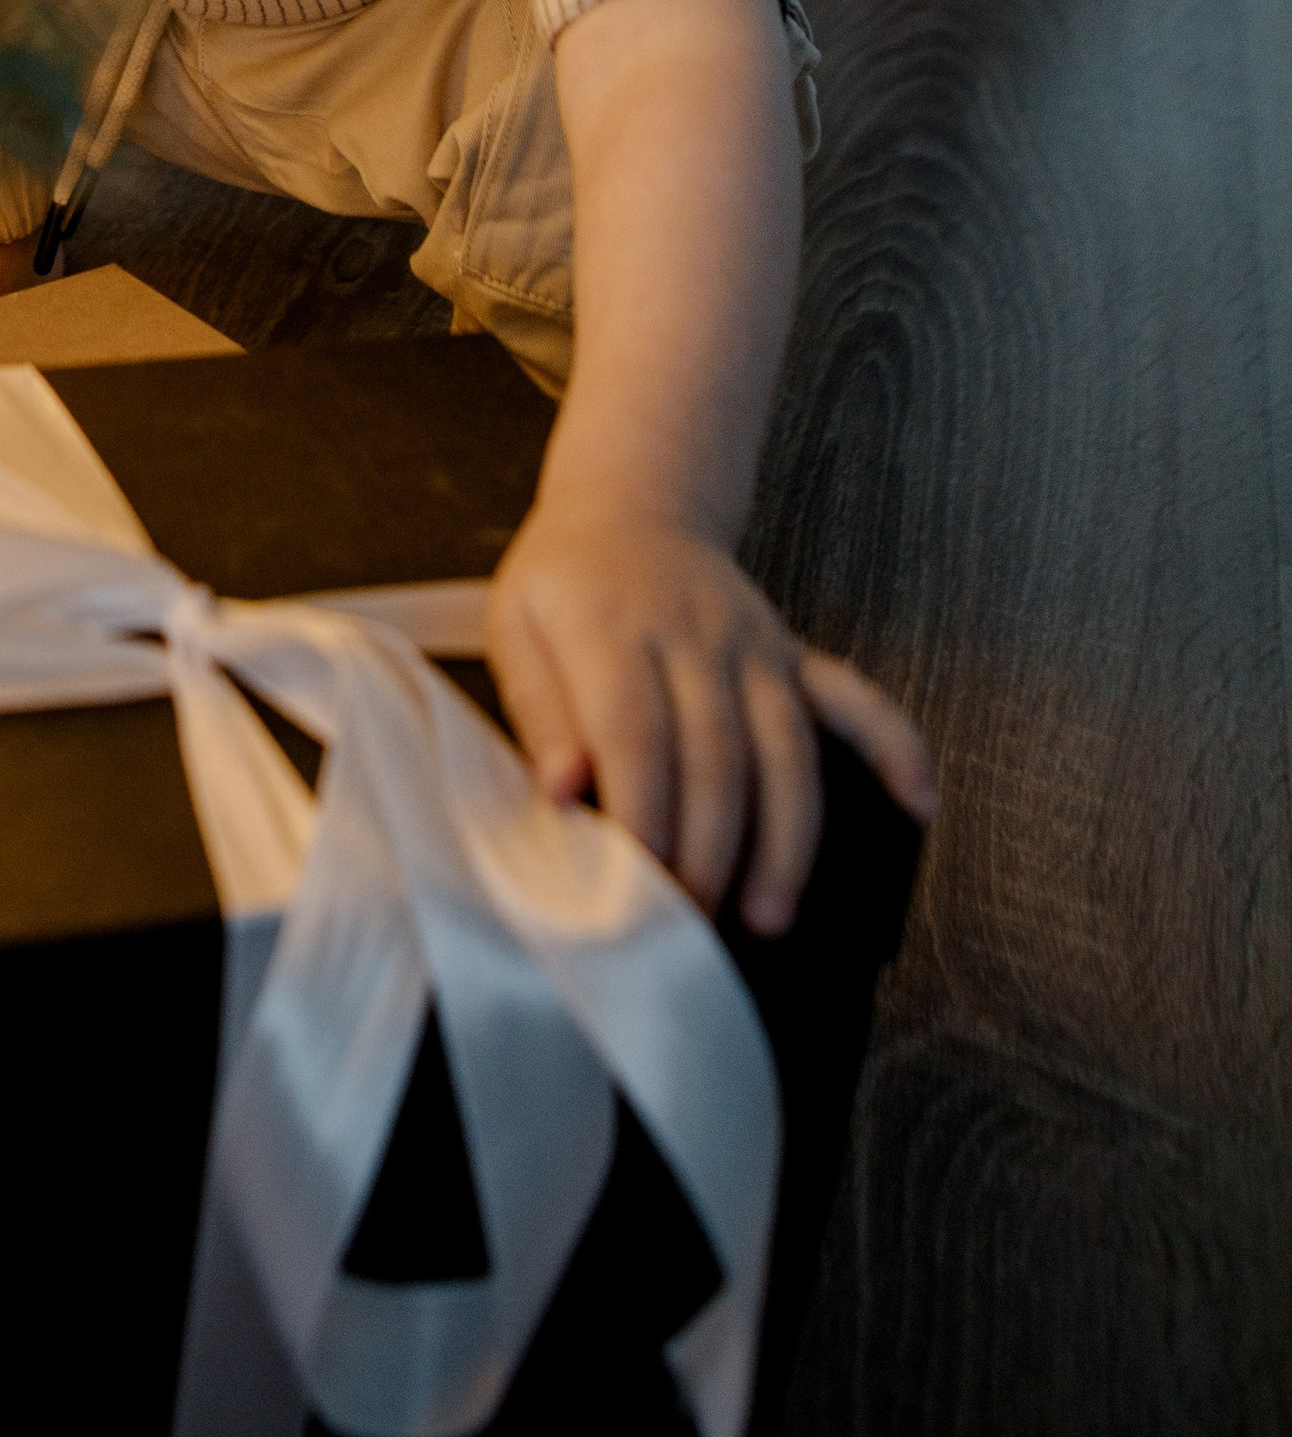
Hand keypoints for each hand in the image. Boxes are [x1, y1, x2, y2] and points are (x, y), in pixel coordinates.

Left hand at [484, 498, 935, 933]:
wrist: (630, 509)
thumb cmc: (563, 582)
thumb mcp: (517, 625)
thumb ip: (538, 708)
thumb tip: (562, 791)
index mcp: (614, 629)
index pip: (636, 735)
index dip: (642, 817)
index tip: (636, 889)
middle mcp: (697, 638)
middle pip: (717, 757)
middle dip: (708, 853)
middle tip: (689, 927)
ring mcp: (756, 646)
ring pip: (786, 748)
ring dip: (784, 839)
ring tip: (769, 914)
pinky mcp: (793, 655)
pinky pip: (854, 698)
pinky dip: (896, 747)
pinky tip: (920, 802)